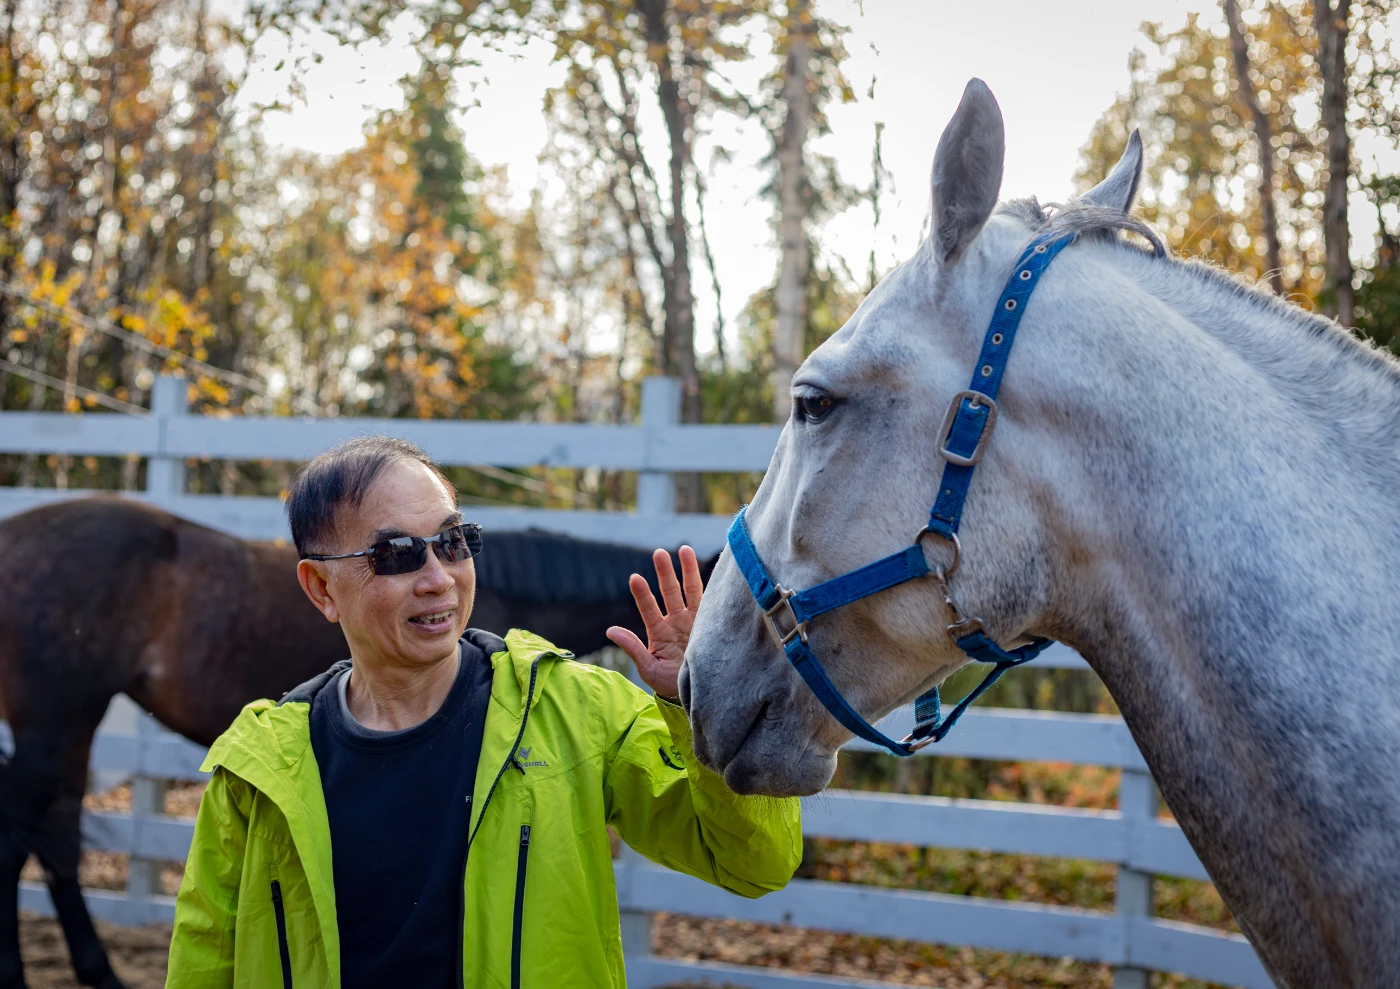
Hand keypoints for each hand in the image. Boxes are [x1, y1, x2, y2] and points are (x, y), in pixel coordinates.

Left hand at [606, 545, 702, 703]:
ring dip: (686, 570)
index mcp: (659, 632)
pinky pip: (711, 601)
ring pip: (690, 590)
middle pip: (669, 592)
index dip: (642, 594)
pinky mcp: (711, 624)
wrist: (697, 694)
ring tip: (683, 549)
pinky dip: (712, 585)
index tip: (635, 578)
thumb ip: (632, 648)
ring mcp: (694, 621)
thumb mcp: (648, 668)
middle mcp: (675, 622)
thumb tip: (610, 630)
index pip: (648, 609)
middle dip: (665, 573)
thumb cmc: (669, 684)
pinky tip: (714, 569)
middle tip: (658, 553)